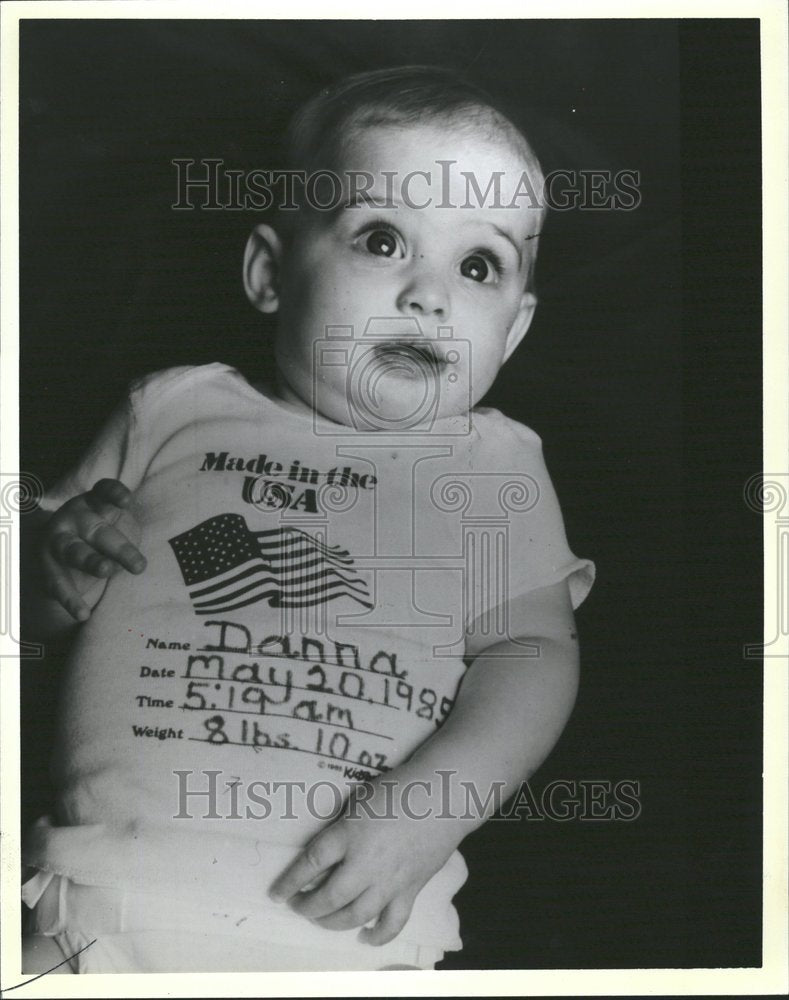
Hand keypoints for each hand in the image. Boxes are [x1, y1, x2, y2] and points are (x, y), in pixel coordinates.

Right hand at [41, 478, 145, 620]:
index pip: (104, 492)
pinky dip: (70, 600)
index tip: (126, 502)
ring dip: (91, 562)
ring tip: (106, 572)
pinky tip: (82, 614)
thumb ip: (125, 535)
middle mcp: (74, 519)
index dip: (114, 494)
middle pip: (98, 531)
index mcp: (94, 503)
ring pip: (75, 552)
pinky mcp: (48, 566)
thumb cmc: (101, 531)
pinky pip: (57, 584)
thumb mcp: (114, 523)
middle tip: (139, 566)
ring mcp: (59, 541)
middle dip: (119, 548)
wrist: (58, 543)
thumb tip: (137, 563)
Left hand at [268, 777, 460, 944]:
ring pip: (355, 916)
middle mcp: (365, 864)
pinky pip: (392, 923)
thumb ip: (341, 830)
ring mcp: (389, 881)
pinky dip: (377, 936)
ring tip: (322, 919)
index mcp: (348, 835)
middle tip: (299, 906)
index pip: (310, 864)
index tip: (276, 894)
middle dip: (308, 907)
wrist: (441, 796)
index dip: (289, 882)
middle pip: (329, 897)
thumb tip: (326, 856)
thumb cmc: (397, 789)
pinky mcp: (410, 891)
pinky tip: (364, 937)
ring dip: (333, 922)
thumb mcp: (358, 801)